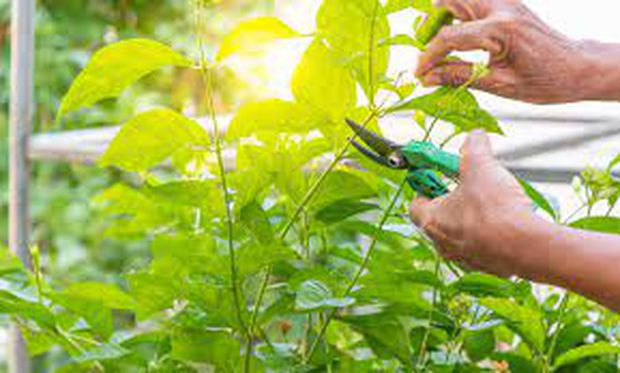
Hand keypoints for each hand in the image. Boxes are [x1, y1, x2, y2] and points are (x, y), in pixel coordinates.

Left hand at [409, 130, 535, 276]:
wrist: (526, 247)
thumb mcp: (480, 166)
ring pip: (460, 234)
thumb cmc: (495, 210)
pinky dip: (489, 234)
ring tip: (490, 203)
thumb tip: (474, 137)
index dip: (425, 188)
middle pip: (438, 219)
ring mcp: (464, 258)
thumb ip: (474, 147)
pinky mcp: (486, 266)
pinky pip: (482, 247)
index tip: (437, 177)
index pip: (414, 205)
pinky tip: (506, 222)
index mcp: (431, 220)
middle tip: (467, 187)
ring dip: (471, 218)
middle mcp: (442, 243)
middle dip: (451, 201)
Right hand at [415, 0, 604, 103]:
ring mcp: (505, 3)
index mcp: (500, 29)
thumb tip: (428, 78)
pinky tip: (456, 36)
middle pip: (450, 1)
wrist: (577, 67)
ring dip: (443, 16)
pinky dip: (458, 15)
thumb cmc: (545, 80)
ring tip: (437, 43)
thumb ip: (459, 77)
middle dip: (430, 25)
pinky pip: (473, 2)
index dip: (428, 56)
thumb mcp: (499, 85)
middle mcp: (501, 8)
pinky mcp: (507, 5)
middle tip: (424, 49)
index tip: (418, 73)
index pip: (450, 37)